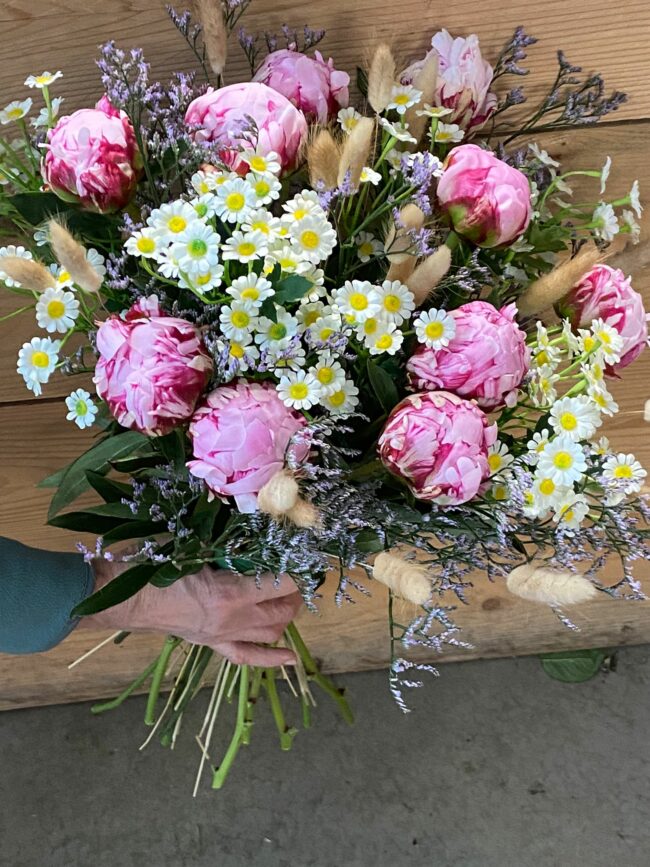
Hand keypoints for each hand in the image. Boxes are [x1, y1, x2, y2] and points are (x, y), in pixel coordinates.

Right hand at [80, 561, 302, 665]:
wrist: (124, 596)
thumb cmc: (156, 564)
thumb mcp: (196, 546)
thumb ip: (229, 544)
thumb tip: (258, 532)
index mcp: (230, 592)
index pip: (283, 583)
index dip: (301, 569)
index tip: (309, 556)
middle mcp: (232, 619)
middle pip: (282, 610)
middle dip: (296, 592)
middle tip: (297, 574)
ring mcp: (223, 635)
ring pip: (271, 633)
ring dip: (286, 616)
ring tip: (288, 598)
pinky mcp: (211, 644)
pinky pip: (247, 657)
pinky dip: (272, 658)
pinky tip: (290, 657)